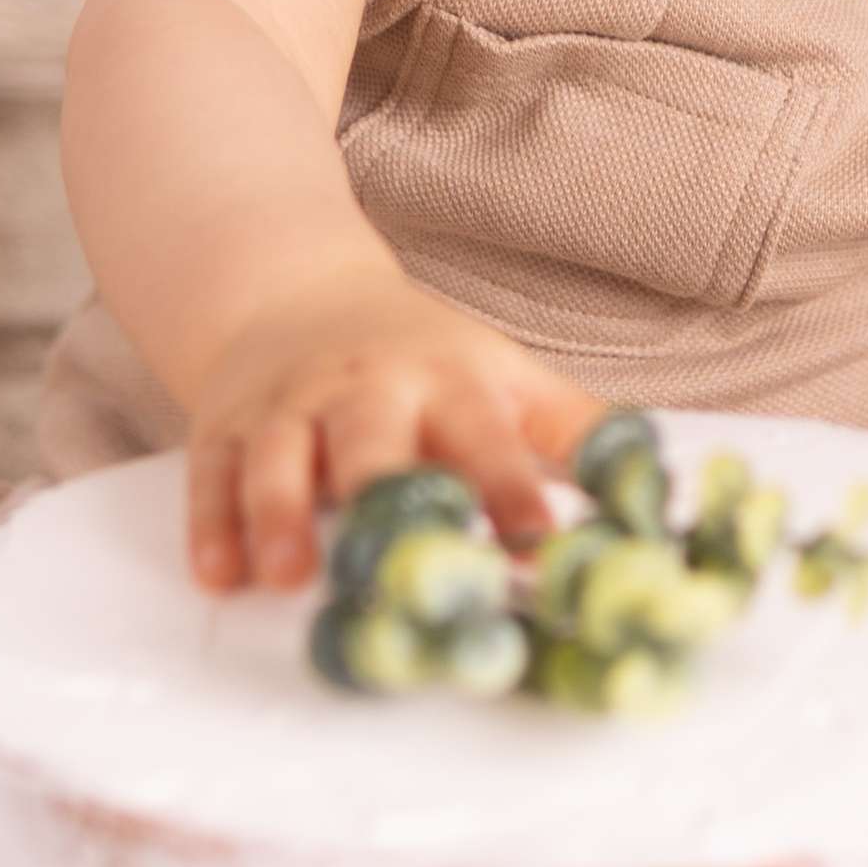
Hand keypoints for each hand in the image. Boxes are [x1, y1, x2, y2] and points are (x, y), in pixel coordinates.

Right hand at [184, 276, 601, 593]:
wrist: (296, 289)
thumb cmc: (423, 355)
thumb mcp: (507, 377)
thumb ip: (577, 435)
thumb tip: (657, 496)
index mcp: (448, 380)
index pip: (484, 435)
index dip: (510, 487)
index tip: (537, 541)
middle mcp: (367, 389)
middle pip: (373, 437)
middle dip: (383, 494)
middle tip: (396, 560)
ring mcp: (291, 407)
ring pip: (281, 457)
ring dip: (281, 515)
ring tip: (288, 577)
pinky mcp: (227, 427)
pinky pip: (213, 474)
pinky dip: (211, 525)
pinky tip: (216, 574)